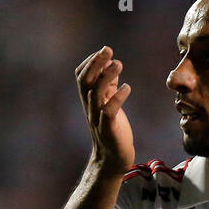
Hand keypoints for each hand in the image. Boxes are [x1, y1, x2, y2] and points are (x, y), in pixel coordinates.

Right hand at [75, 45, 133, 172]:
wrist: (113, 158)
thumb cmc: (112, 128)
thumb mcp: (108, 103)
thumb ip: (108, 85)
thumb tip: (112, 63)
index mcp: (88, 99)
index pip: (81, 76)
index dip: (90, 62)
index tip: (104, 50)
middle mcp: (89, 107)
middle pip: (85, 82)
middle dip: (95, 64)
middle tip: (108, 49)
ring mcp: (97, 118)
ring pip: (95, 94)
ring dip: (106, 77)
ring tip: (119, 64)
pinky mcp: (108, 128)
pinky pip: (109, 111)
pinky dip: (117, 98)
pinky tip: (126, 87)